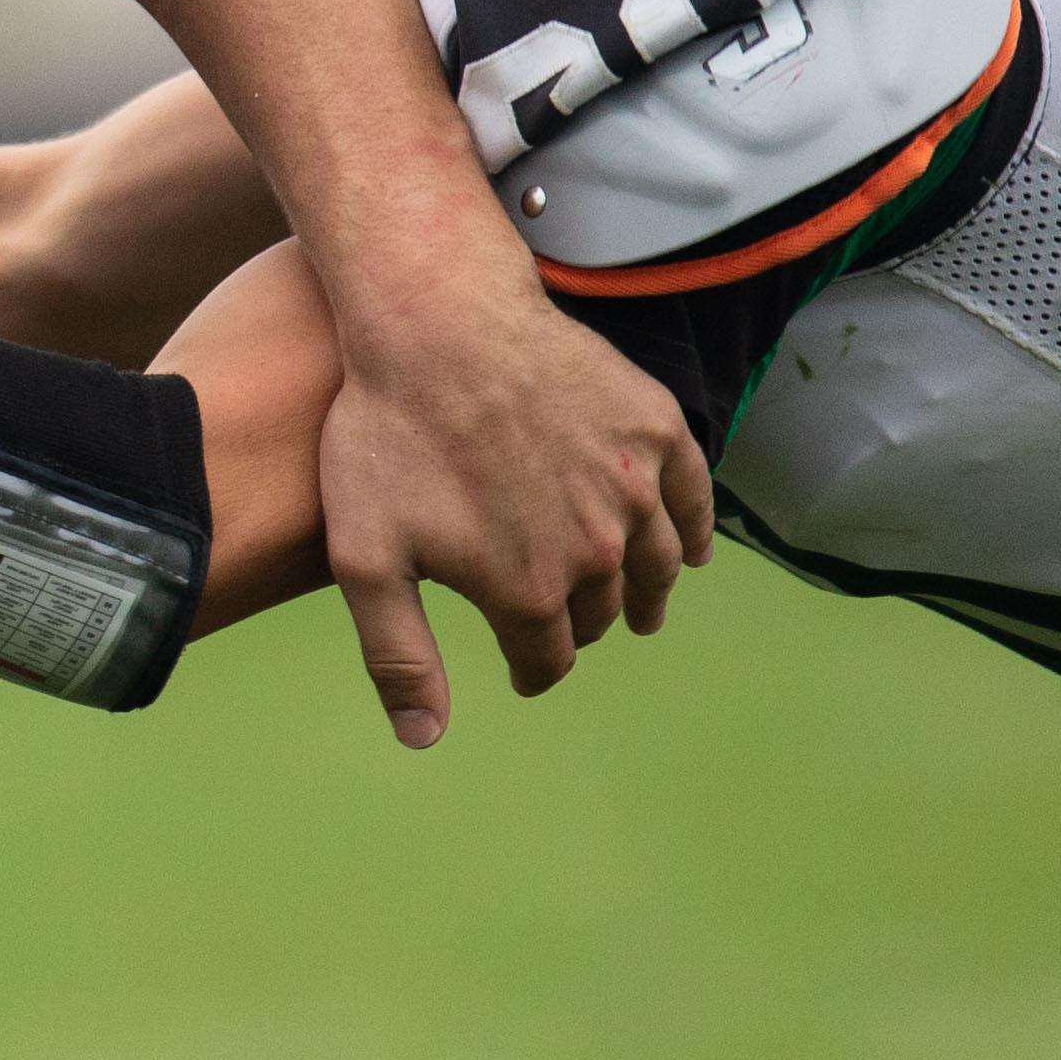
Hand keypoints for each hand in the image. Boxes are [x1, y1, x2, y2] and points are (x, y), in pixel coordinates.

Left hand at [309, 259, 707, 749]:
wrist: (436, 319)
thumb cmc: (387, 432)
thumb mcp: (366, 555)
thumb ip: (398, 655)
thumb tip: (424, 740)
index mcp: (529, 591)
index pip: (547, 659)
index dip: (532, 668)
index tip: (524, 668)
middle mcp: (598, 550)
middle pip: (602, 612)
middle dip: (582, 624)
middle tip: (566, 622)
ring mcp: (634, 486)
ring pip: (656, 566)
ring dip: (647, 593)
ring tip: (642, 608)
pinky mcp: (654, 427)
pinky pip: (693, 497)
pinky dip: (694, 531)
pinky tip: (692, 549)